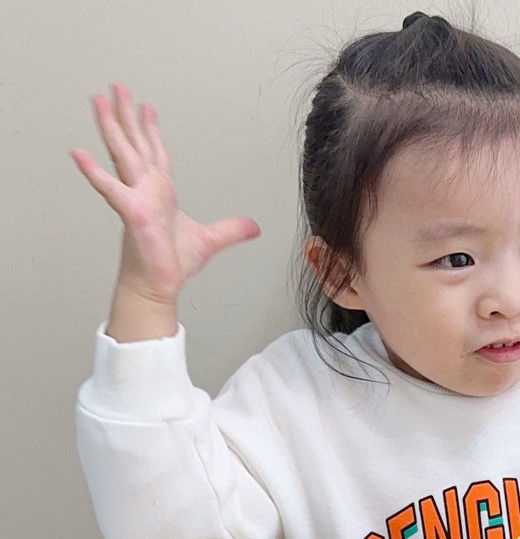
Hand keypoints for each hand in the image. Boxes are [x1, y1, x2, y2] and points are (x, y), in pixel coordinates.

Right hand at [72, 84, 259, 309]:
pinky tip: (78, 154)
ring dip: (111, 127)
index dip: (151, 130)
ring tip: (98, 101)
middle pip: (136, 144)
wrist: (160, 284)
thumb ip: (231, 230)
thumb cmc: (172, 262)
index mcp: (162, 191)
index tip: (146, 108)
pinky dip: (95, 173)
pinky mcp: (133, 213)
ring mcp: (137, 198)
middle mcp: (147, 189)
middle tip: (118, 86)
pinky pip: (112, 189)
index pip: (155, 153)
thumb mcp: (210, 240)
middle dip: (127, 115)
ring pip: (122, 155)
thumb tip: (254, 227)